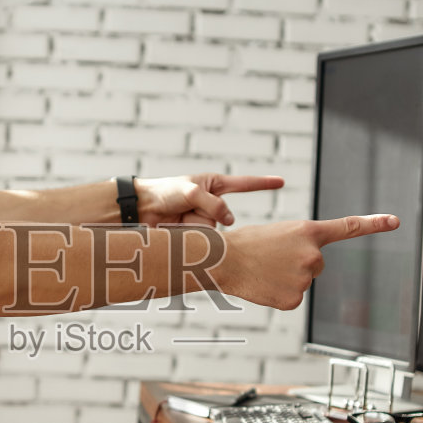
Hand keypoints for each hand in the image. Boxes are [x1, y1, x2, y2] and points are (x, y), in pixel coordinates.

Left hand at [135, 173, 283, 227]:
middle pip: (224, 215)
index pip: (244, 184)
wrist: (141, 210)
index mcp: (213, 186)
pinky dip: (192, 238)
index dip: (264, 184)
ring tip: (175, 221)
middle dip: (209, 216)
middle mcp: (212, 204)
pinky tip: (176, 233)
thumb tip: (230, 221)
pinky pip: (204, 241)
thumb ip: (212, 204)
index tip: (281, 181)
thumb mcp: (190, 191)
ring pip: (213, 231)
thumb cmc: (164, 193)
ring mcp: (205, 221)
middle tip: (185, 210)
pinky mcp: (198, 235)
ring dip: (195, 228)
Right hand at [209, 214, 399, 309]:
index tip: (395, 221)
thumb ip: (301, 246)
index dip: (374, 224)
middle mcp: (313, 254)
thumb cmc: (246, 244)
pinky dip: (278, 294)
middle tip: (272, 258)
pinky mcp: (294, 299)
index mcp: (308, 231)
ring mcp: (305, 279)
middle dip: (297, 263)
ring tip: (264, 269)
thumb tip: (307, 268)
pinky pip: (292, 298)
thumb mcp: (279, 234)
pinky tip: (264, 285)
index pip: (348, 227)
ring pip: (303, 282)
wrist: (224, 260)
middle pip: (316, 264)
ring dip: (285, 278)